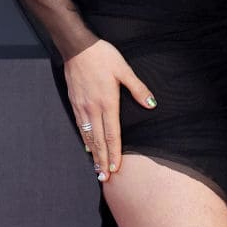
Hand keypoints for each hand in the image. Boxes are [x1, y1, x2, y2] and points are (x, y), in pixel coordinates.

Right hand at [64, 40, 156, 181]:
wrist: (78, 47)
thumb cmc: (103, 56)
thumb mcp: (124, 70)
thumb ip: (138, 89)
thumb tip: (152, 105)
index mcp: (108, 102)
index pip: (112, 134)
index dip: (115, 153)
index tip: (116, 169)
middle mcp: (93, 108)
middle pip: (99, 140)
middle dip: (103, 160)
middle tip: (104, 178)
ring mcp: (82, 106)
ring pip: (88, 136)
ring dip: (93, 154)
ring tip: (96, 168)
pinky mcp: (74, 102)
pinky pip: (79, 126)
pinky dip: (84, 139)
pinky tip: (86, 146)